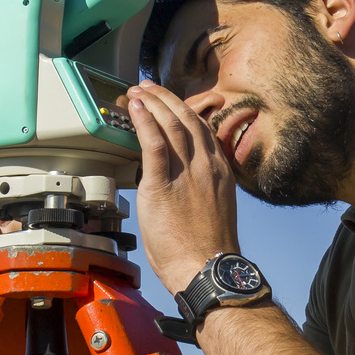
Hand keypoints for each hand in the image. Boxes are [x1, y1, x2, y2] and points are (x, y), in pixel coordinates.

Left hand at [126, 81, 240, 293]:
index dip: (182, 109)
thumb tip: (182, 184)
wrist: (205, 268)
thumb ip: (200, 187)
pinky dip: (144, 121)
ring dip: (153, 103)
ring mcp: (186, 173)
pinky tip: (136, 108)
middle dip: (165, 98)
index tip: (169, 100)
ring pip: (171, 125)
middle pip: (186, 118)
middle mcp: (206, 165)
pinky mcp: (164, 184)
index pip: (201, 128)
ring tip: (138, 91)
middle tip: (148, 87)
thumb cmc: (206, 249)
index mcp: (218, 170)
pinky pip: (155, 144)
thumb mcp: (214, 207)